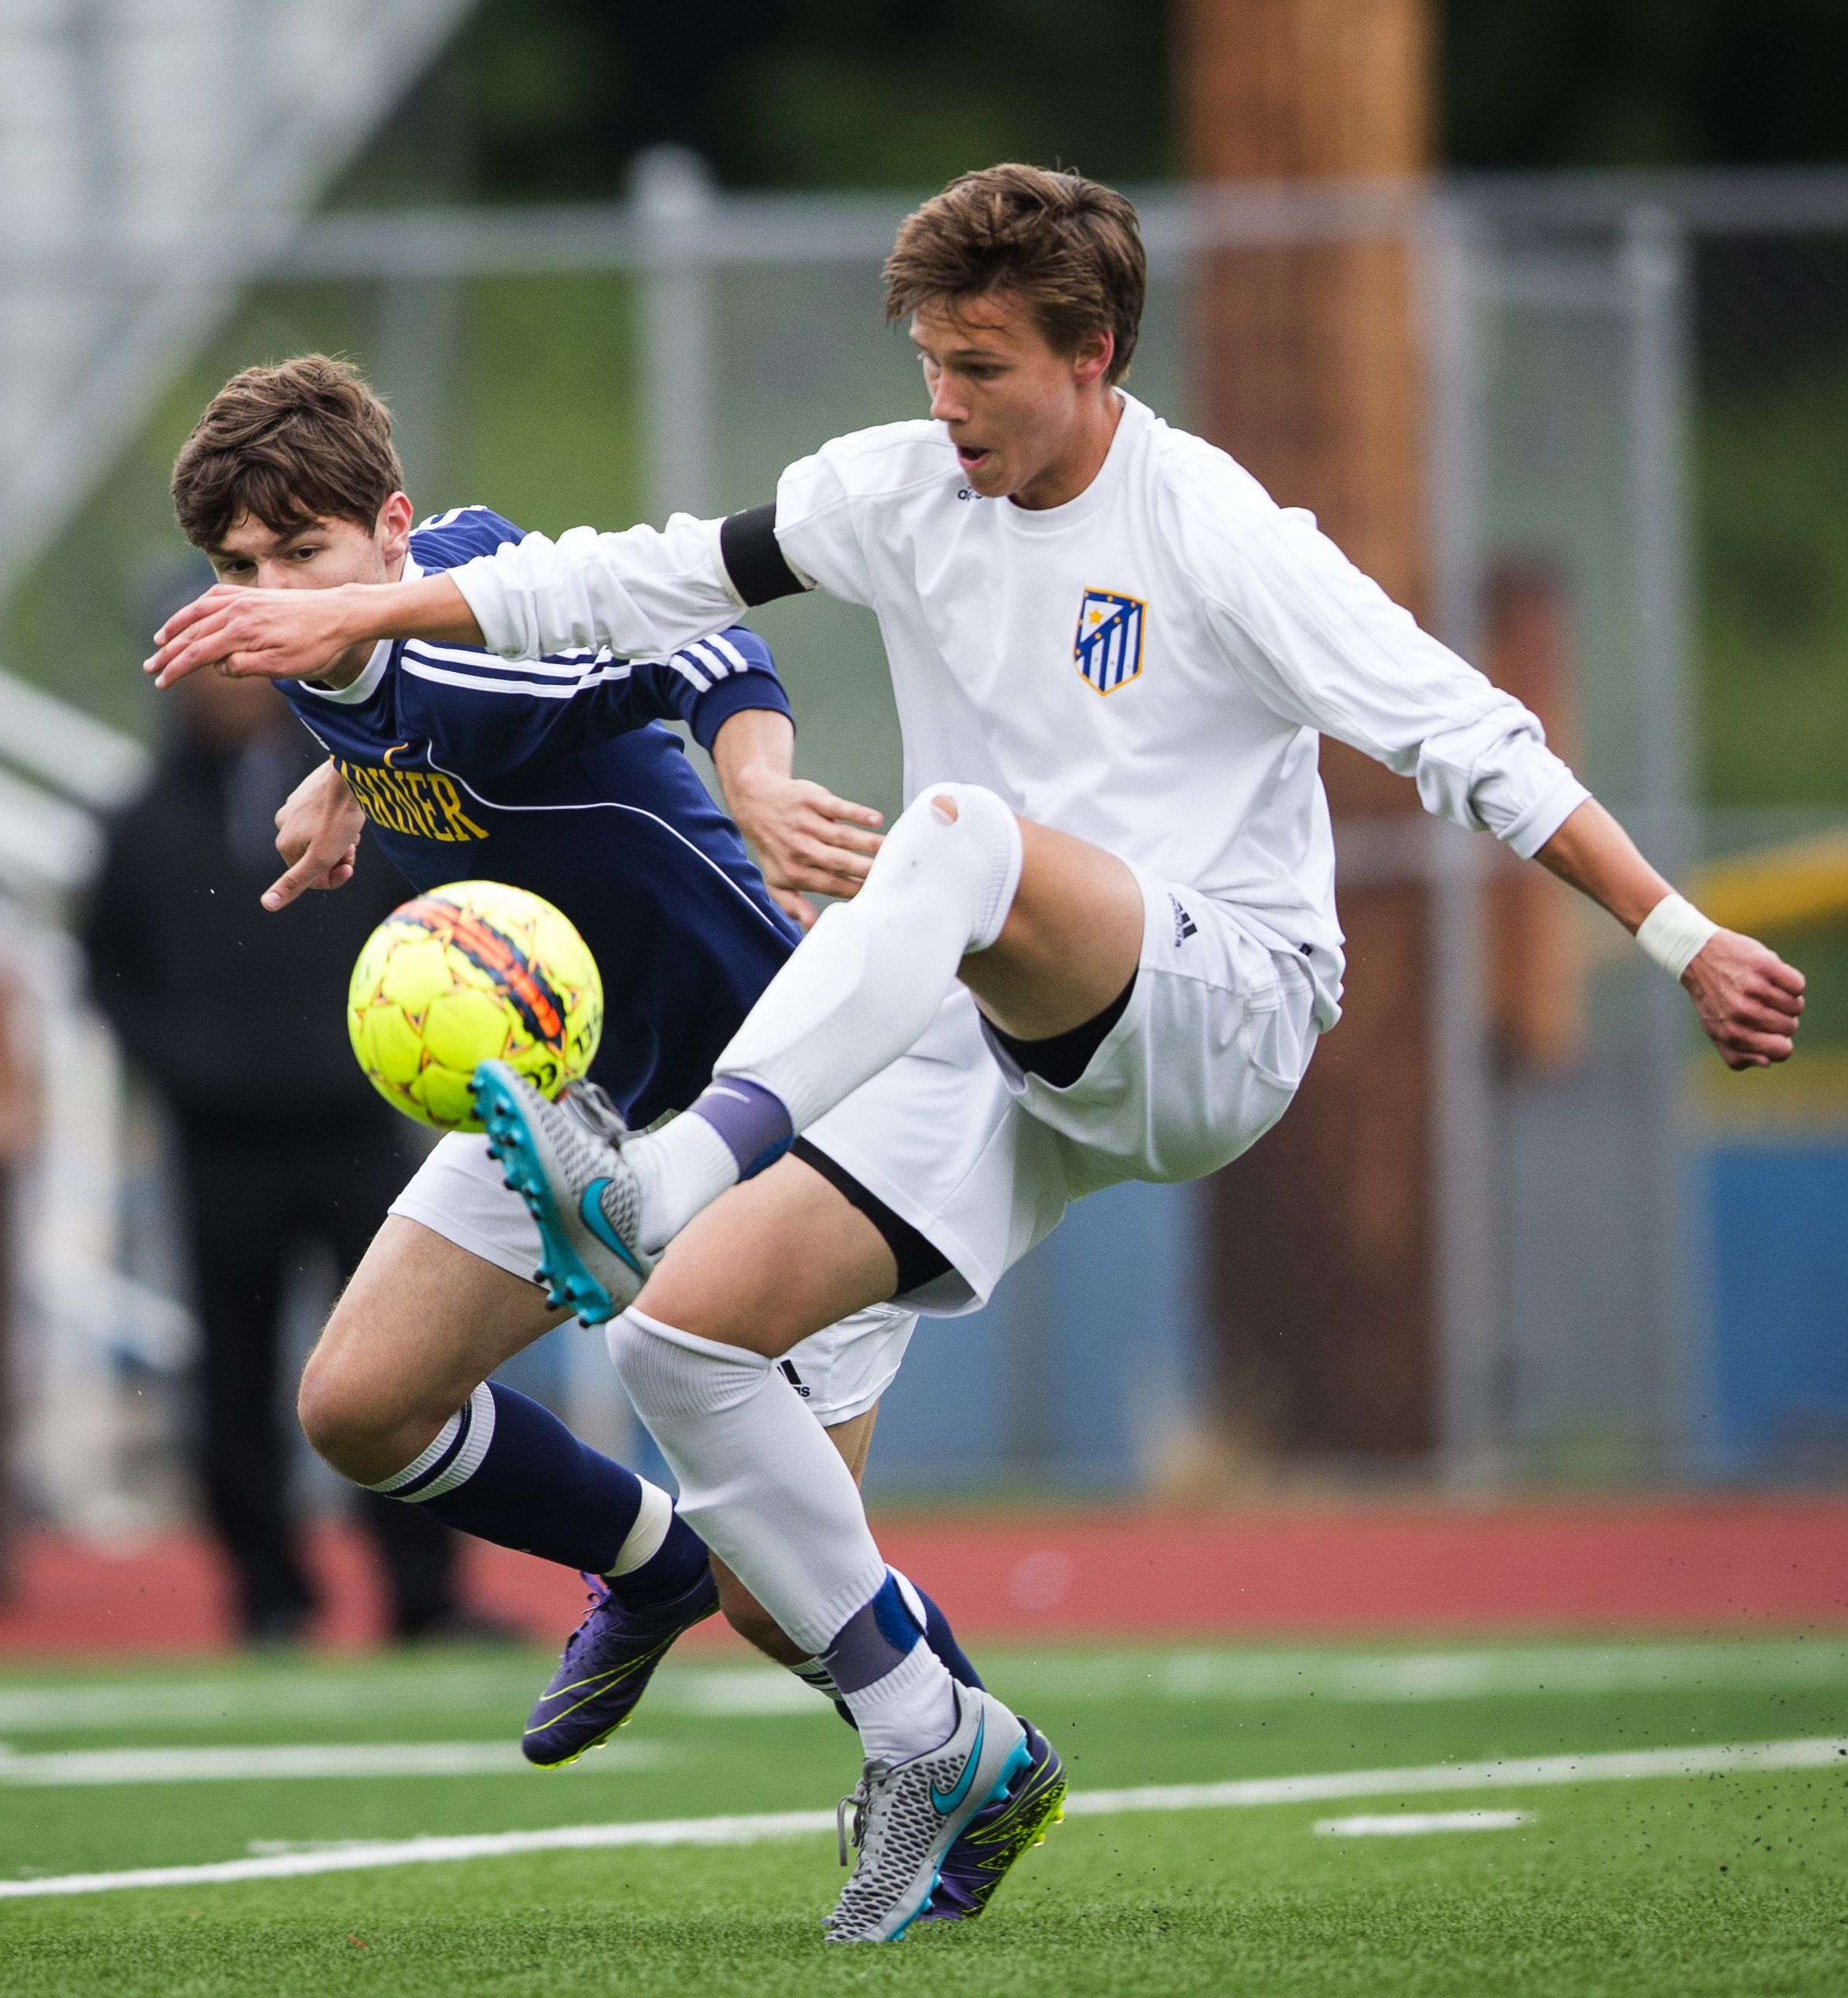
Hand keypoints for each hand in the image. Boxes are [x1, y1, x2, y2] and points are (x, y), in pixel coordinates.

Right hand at [144, 584, 359, 687]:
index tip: (161, 683)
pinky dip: (196, 607)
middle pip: (192, 633)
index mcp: (241, 632)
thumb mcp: (284, 667)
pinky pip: (214, 597)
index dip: (177, 669)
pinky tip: (191, 615)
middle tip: (150, 668)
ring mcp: (243, 599)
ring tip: (160, 641)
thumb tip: (218, 666)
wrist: (341, 614)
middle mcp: (237, 611)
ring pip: (198, 612)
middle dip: (169, 652)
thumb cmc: (316, 646)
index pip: (198, 653)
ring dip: (176, 627)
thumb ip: (246, 667)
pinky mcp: (252, 594)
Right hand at [265, 760, 365, 910]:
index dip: (333, 877)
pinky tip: (349, 817)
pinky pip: (324, 819)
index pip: (309, 877)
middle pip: (315, 857)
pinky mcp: (308, 793)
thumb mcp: (320, 858)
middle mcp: (284, 825)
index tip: (350, 867)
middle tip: (353, 847)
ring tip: (353, 831)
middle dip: (337, 858)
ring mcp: (295, 807)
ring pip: (321, 838)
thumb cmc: (339, 817)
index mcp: (284, 844)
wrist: (351, 775)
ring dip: (340, 841)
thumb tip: (267, 904)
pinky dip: (339, 823)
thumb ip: (295, 882)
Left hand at [726, 764, 882, 930]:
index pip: (833, 885)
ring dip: (869, 843)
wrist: (755, 804)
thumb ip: (792, 905)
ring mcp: (807, 823)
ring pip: (842, 836)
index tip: (879, 894)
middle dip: (866, 869)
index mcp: (796, 872)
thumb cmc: (773, 847)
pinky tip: (876, 820)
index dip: (856, 890)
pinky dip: (858, 813)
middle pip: (840, 862)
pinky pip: (838, 808)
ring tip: (891, 849)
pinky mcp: (812, 800)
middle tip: (891, 874)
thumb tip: (812, 925)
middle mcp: (801, 849)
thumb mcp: (775, 881)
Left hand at [1683, 929, 1804, 1068]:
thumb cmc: (1713, 998)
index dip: (1781, 1042)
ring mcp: (1754, 988)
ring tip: (1765, 990)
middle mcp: (1742, 1013)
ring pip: (1797, 1006)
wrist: (1698, 955)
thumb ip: (1738, 1054)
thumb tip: (1767, 1062)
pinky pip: (1798, 985)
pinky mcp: (1765, 965)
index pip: (1782, 1051)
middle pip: (1791, 1027)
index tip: (1769, 1030)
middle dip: (1781, 1018)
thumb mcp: (1716, 1030)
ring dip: (1786, 999)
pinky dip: (1790, 982)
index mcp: (1732, 1034)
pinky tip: (1770, 978)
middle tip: (1761, 1005)